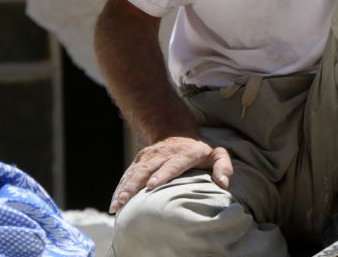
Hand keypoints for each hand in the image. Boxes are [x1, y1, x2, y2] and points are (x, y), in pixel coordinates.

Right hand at [108, 135, 232, 213]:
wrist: (176, 132)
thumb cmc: (200, 151)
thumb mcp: (216, 154)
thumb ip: (223, 166)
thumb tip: (223, 184)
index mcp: (184, 154)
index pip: (173, 164)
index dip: (163, 174)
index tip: (153, 185)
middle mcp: (164, 154)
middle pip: (148, 169)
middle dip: (136, 185)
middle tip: (126, 201)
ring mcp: (149, 157)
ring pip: (134, 173)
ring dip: (124, 189)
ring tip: (117, 205)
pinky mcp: (139, 161)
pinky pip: (128, 175)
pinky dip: (120, 188)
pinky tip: (114, 203)